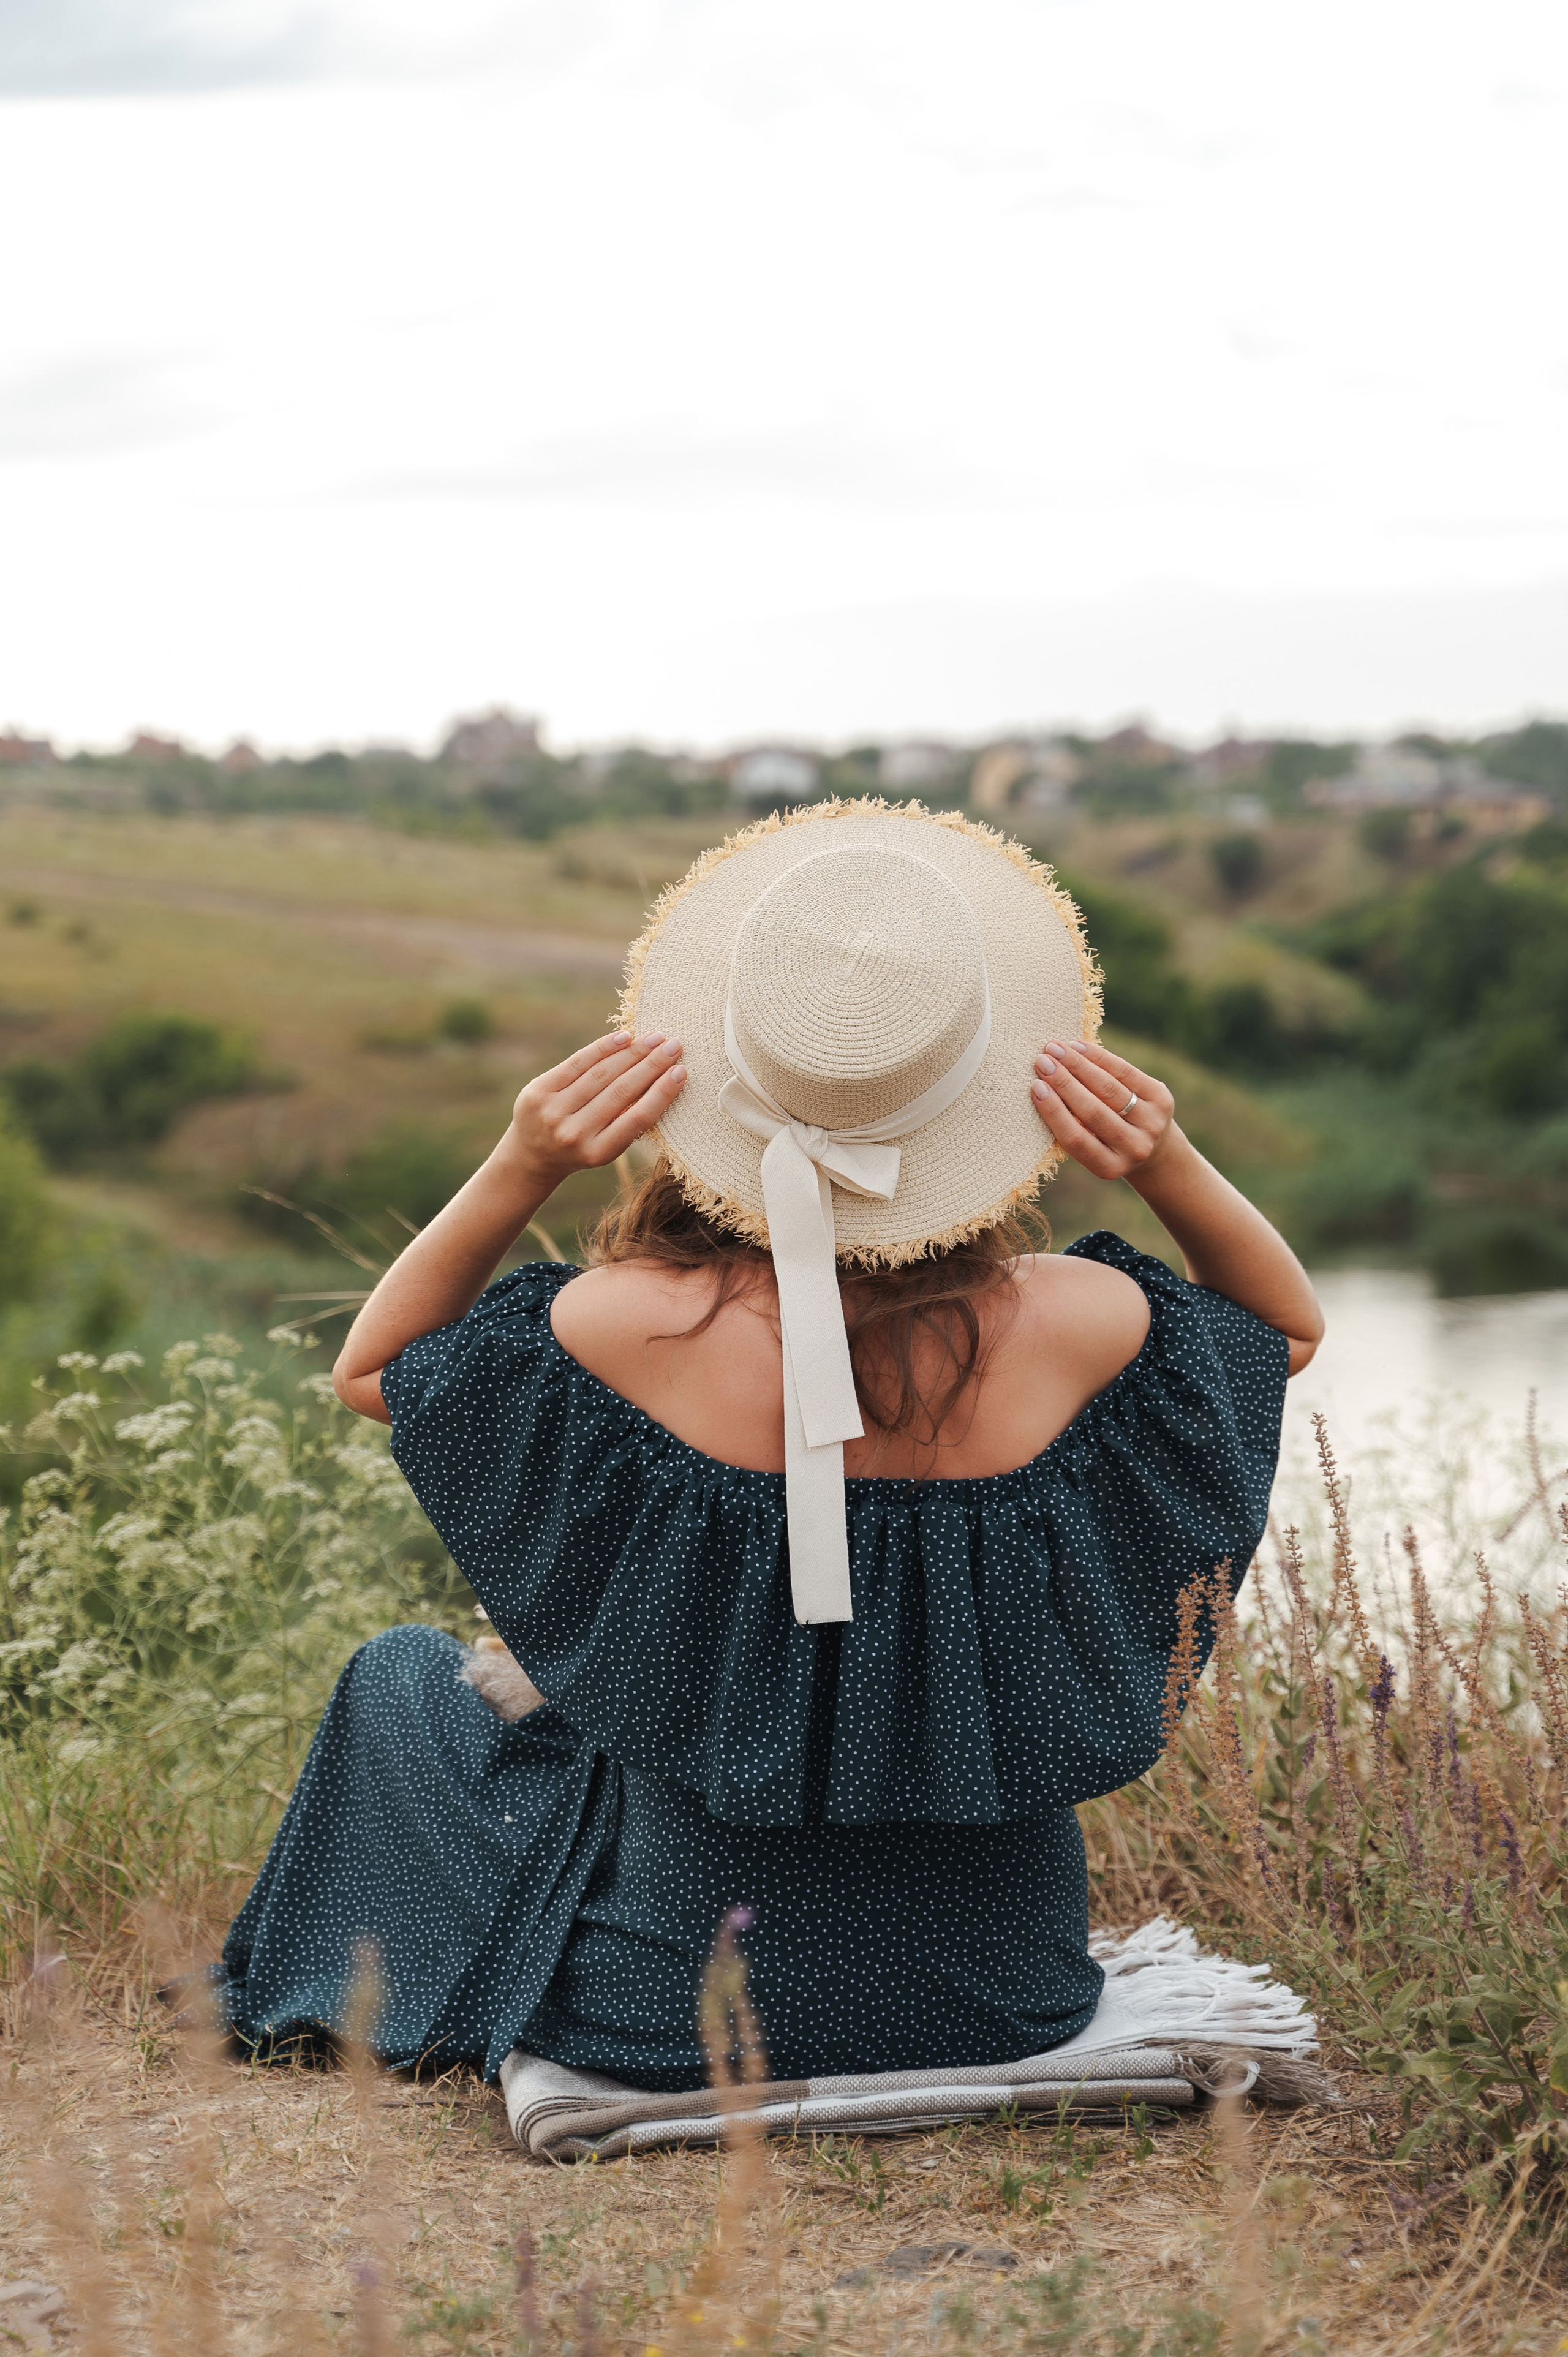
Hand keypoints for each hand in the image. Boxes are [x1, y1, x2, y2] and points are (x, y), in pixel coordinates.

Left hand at [508, 1030, 686, 1184]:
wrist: (532, 1155)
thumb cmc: (581, 1147)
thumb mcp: (605, 1147)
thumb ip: (627, 1122)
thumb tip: (662, 1077)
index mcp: (598, 1153)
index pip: (637, 1118)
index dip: (661, 1093)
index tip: (681, 1072)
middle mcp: (574, 1134)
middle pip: (621, 1091)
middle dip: (652, 1065)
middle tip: (674, 1046)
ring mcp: (553, 1112)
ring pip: (600, 1074)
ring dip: (632, 1052)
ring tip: (654, 1038)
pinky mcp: (538, 1091)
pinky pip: (577, 1063)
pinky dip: (603, 1048)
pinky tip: (624, 1038)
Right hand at [1031, 1038, 1175, 1181]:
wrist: (1155, 1146)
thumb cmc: (1106, 1142)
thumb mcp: (1092, 1147)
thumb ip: (1072, 1125)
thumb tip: (1041, 1084)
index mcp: (1109, 1166)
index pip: (1076, 1138)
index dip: (1055, 1112)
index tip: (1035, 1087)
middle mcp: (1134, 1148)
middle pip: (1093, 1112)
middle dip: (1064, 1083)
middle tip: (1041, 1061)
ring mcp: (1152, 1124)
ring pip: (1109, 1089)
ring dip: (1079, 1065)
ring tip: (1056, 1049)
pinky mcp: (1163, 1099)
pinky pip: (1126, 1072)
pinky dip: (1100, 1057)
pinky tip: (1078, 1046)